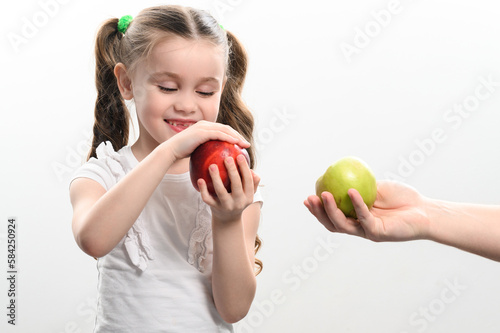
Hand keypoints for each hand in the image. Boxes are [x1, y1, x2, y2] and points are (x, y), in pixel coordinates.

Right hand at [166, 120, 249, 160]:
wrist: (171, 151)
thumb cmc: (182, 153)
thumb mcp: (196, 150)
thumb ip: (205, 150)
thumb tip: (214, 160)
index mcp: (204, 127)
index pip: (222, 129)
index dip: (233, 135)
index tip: (241, 144)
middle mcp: (205, 124)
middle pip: (226, 128)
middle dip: (238, 135)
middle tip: (247, 145)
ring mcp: (203, 127)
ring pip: (225, 130)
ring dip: (237, 137)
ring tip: (245, 145)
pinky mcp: (202, 132)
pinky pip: (219, 134)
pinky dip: (229, 138)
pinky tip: (236, 144)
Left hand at [198, 154, 259, 222]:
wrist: (228, 220)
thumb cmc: (238, 199)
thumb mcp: (248, 193)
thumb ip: (253, 182)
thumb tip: (252, 170)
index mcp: (248, 196)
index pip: (248, 180)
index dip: (244, 168)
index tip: (239, 155)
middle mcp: (238, 202)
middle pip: (236, 185)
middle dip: (232, 171)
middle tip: (227, 158)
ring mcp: (226, 206)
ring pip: (221, 191)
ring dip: (216, 178)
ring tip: (212, 166)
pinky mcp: (215, 208)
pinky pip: (208, 199)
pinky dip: (203, 189)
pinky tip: (200, 179)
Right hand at [304, 181, 430, 241]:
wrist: (424, 211)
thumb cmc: (402, 198)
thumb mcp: (376, 187)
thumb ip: (360, 185)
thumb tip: (339, 173)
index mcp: (355, 218)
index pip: (332, 216)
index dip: (318, 209)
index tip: (308, 196)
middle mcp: (358, 227)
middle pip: (332, 224)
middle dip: (318, 213)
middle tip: (310, 199)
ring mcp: (367, 231)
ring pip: (343, 224)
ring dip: (331, 210)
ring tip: (323, 195)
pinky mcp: (378, 233)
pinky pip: (364, 218)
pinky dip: (356, 204)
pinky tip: (351, 192)